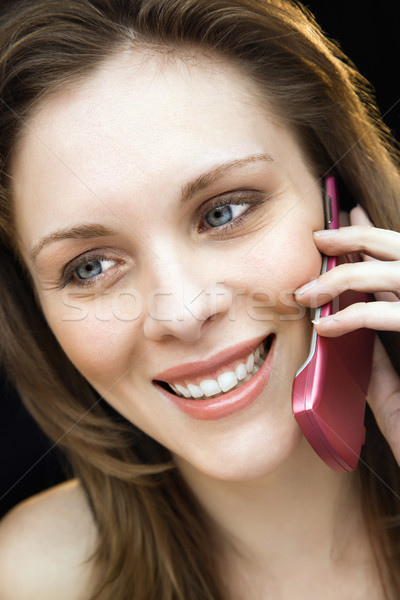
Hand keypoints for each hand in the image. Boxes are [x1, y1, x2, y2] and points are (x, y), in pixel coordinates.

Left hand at [294, 206, 399, 464]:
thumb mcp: (393, 382)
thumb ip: (375, 351)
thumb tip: (346, 324)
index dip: (376, 237)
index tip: (348, 219)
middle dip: (359, 238)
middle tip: (321, 236)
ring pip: (394, 276)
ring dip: (345, 278)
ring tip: (307, 291)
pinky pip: (386, 316)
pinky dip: (352, 316)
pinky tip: (325, 325)